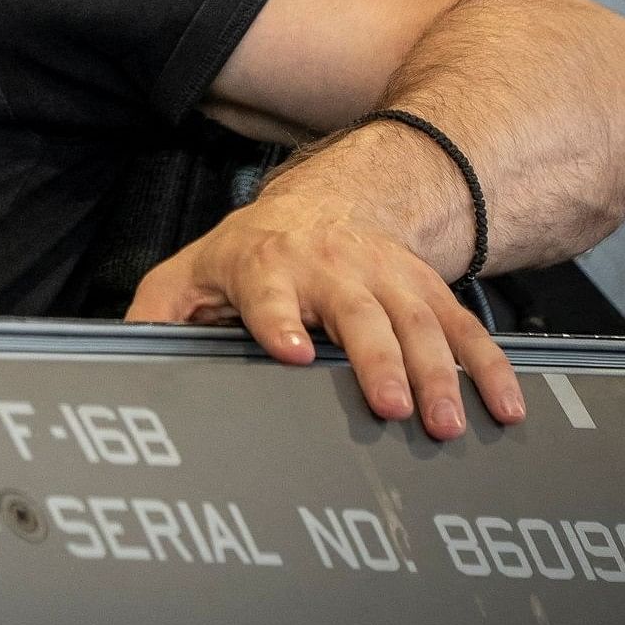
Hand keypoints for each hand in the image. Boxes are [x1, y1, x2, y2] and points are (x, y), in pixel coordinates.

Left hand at [125, 162, 523, 440]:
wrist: (327, 202)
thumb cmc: (251, 252)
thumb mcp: (191, 275)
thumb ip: (157, 316)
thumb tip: (121, 357)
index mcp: (265, 266)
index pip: (268, 294)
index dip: (279, 320)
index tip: (291, 350)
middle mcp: (329, 267)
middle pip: (357, 314)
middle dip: (376, 360)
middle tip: (388, 406)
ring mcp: (384, 276)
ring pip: (417, 323)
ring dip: (437, 374)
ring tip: (445, 422)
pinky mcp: (426, 289)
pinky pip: (463, 328)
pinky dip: (488, 368)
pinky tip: (504, 407)